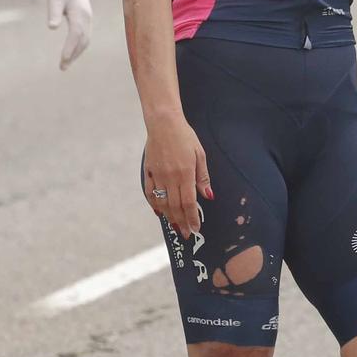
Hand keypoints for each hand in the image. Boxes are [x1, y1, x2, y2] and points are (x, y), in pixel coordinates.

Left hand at [47, 0, 92, 68]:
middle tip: (62, 67)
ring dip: (76, 53)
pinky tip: (71, 54)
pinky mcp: (86, 21)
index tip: (63, 59)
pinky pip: (85, 37)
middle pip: (82, 41)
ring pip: (85, 41)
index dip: (70, 47)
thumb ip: (54, 12)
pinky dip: (78, 47)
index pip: (76, 34)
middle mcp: (87, 18)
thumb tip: (52, 27)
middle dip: (73, 55)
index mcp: (79, 13)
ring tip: (65, 64)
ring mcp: (88, 20)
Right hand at [143, 118, 210, 238]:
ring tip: (175, 226)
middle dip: (181, 222)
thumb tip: (208, 196)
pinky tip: (160, 212)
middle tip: (186, 234)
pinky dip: (155, 204)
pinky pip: (150, 193)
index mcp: (185, 173)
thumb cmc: (185, 136)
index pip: (188, 202)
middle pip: (175, 206)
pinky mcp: (148, 171)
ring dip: (169, 217)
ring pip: (162, 202)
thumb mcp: (200, 154)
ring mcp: (157, 175)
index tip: (195, 228)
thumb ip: (203, 177)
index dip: (192, 218)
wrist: (163, 123)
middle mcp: (170, 177)